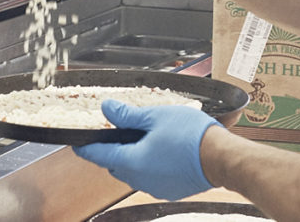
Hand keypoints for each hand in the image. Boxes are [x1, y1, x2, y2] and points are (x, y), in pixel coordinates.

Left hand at [72, 100, 220, 200]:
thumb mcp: (155, 116)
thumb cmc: (191, 136)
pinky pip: (150, 177)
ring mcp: (155, 188)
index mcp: (132, 162)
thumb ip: (128, 115)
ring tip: (141, 137)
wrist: (222, 158)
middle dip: (111, 150)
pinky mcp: (170, 190)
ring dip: (131, 157)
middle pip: (115, 164)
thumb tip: (107, 109)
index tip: (77, 142)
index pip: (98, 155)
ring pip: (133, 172)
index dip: (86, 147)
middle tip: (114, 132)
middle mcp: (140, 180)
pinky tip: (159, 149)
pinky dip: (148, 164)